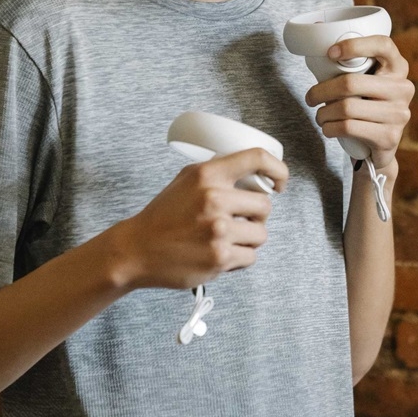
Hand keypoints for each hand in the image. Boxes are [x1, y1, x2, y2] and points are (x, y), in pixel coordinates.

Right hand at [109, 148, 288, 291]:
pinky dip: (240, 257)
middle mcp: (214, 199)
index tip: (279, 181)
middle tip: (239, 219)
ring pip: (261, 233)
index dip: (277, 169)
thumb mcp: (186, 179)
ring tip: (228, 238)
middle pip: (265, 205)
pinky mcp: (220, 258)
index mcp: (207, 174)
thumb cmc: (163, 215)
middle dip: (255, 214)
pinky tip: (221, 253)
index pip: (257, 158)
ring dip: (249, 237)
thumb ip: (217, 173)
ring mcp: (219, 230)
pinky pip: (251, 257)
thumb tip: (254, 173)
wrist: (137, 249)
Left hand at [304, 36, 414, 170]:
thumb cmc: (363, 106)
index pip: (383, 45)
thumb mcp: (360, 82)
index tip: (329, 53)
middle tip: (310, 98)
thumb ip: (345, 62)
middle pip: (352, 82)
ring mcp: (400, 113)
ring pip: (347, 108)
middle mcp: (403, 88)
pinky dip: (330, 128)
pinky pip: (349, 128)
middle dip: (321, 91)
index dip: (354, 45)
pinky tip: (328, 128)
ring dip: (323, 114)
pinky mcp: (390, 136)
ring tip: (319, 116)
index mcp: (397, 67)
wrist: (378, 148)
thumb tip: (317, 24)